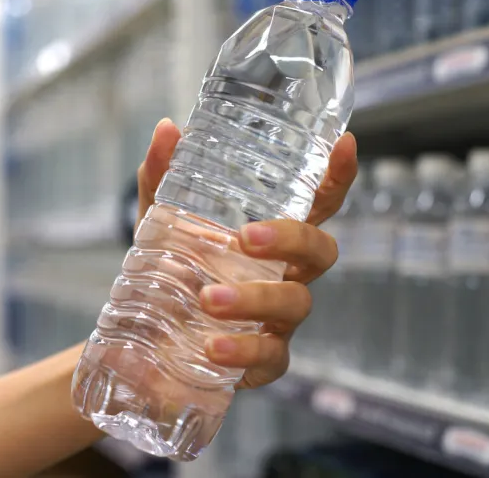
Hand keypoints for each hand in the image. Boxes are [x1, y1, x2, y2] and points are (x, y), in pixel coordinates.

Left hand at [137, 118, 358, 389]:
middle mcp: (285, 274)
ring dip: (254, 298)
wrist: (144, 340)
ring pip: (295, 303)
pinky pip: (269, 356)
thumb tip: (166, 127)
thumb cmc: (170, 273)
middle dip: (292, 238)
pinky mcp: (263, 360)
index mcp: (270, 236)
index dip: (336, 177)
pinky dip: (243, 349)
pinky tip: (212, 346)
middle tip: (246, 237)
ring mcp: (279, 319)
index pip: (316, 203)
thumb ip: (162, 179)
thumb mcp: (159, 224)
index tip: (344, 145)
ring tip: (208, 298)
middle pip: (319, 250)